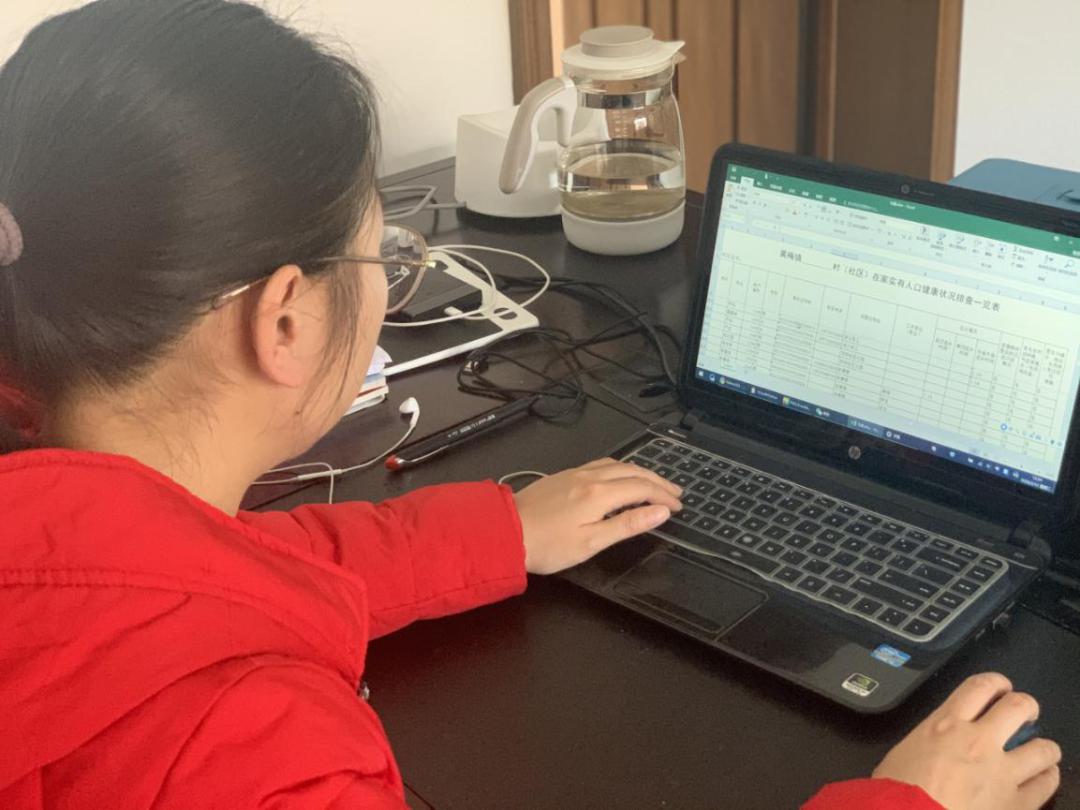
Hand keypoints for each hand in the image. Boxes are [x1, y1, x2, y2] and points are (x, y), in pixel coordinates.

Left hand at [512, 458, 681, 574]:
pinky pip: (600, 464)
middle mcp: (589, 477)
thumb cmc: (548, 545)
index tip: (678, 507)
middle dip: (657, 481)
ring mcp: (575, 474)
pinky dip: (620, 468)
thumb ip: (627, 525)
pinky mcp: (563, 476)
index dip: (663, 497)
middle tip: (676, 493)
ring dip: (640, 472)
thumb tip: (660, 512)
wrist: (505, 532)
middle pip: (633, 472)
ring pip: (616, 464)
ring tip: (654, 483)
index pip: (642, 489)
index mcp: (600, 494)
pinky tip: (619, 476)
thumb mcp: (592, 542)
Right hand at [873, 673, 1060, 809]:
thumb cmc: (896, 788)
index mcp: (947, 724)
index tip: (1001, 689)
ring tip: (1038, 752)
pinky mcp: (1016, 803)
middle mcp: (979, 741)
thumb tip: (940, 744)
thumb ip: (932, 739)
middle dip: (1026, 707)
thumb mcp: (906, 750)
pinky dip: (1046, 778)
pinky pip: (1045, 784)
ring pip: (1043, 748)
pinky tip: (1041, 778)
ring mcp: (1002, 772)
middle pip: (1018, 707)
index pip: (981, 686)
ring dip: (1043, 747)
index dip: (996, 682)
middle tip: (1023, 716)